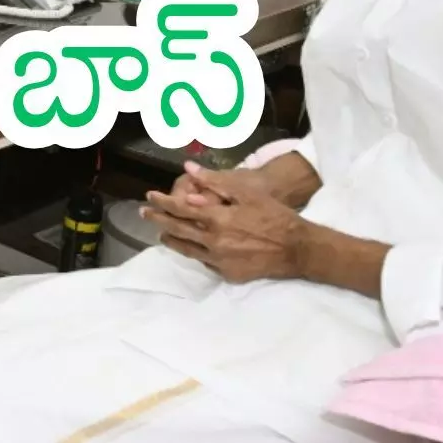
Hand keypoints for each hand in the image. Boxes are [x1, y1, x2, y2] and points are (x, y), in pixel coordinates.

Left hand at [141, 162, 308, 283]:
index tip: (149, 196)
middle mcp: (214, 242)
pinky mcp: (228, 274)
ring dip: (171, 239)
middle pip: (177, 230)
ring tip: (160, 234)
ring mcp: (220, 260)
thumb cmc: (274, 215)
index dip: (162, 201)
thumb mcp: (246, 193)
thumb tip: (189, 169)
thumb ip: (215, 182)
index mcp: (217, 219)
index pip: (180, 209)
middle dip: (158, 220)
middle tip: (144, 213)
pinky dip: (194, 253)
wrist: (298, 249)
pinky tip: (190, 248)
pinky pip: (204, 262)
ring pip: (187, 249)